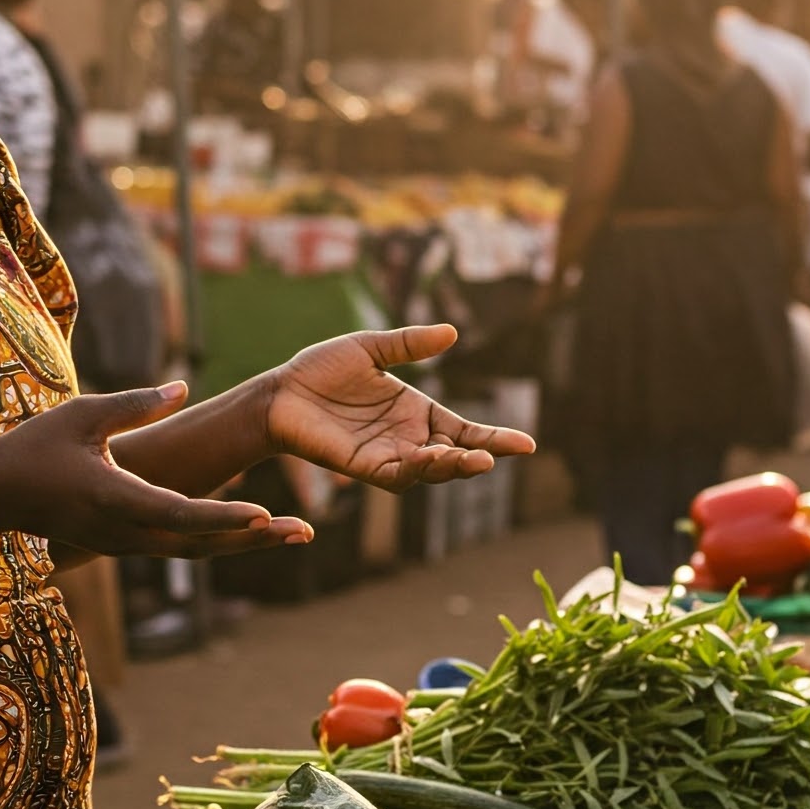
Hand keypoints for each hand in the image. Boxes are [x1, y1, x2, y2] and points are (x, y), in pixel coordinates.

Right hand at [0, 384, 309, 558]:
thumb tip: (183, 387)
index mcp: (117, 499)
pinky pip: (179, 547)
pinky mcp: (124, 545)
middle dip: (254, 539)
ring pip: (194, 550)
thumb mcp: (83, 415)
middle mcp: (126, 532)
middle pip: (201, 543)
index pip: (180, 513)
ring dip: (243, 543)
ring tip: (294, 532)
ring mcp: (125, 545)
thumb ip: (135, 405)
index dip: (223, 516)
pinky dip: (217, 539)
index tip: (263, 513)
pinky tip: (250, 529)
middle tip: (305, 531)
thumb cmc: (34, 447)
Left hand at [262, 325, 535, 490]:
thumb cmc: (322, 369)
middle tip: (493, 454)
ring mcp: (390, 455)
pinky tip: (429, 458)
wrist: (282, 390)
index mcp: (418, 413)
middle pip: (455, 455)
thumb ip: (410, 344)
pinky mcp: (366, 468)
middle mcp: (410, 438)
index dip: (495, 439)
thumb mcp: (371, 348)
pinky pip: (399, 475)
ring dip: (452, 466)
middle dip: (477, 456)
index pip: (465, 431)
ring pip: (431, 470)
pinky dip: (417, 470)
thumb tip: (452, 333)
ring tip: (471, 459)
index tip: (527, 444)